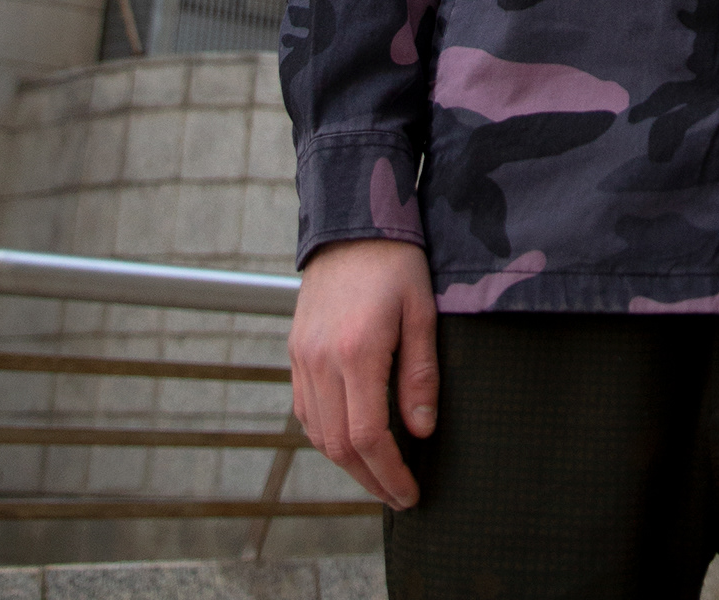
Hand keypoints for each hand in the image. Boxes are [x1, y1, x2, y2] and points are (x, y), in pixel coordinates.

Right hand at [289, 238, 437, 508]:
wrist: (351, 222)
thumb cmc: (396, 262)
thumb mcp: (422, 310)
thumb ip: (420, 373)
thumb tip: (420, 432)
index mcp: (356, 351)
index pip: (367, 436)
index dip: (389, 474)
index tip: (410, 494)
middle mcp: (321, 360)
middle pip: (338, 445)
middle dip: (370, 479)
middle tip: (398, 496)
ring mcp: (302, 357)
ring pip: (317, 434)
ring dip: (347, 463)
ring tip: (380, 475)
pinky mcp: (296, 351)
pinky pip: (305, 410)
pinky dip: (326, 435)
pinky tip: (351, 440)